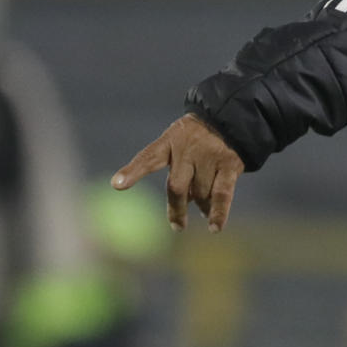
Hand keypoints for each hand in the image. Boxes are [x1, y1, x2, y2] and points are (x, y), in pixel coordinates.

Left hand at [112, 114, 244, 231]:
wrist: (230, 119)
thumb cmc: (199, 139)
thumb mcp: (181, 146)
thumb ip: (178, 172)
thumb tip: (184, 205)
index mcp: (170, 141)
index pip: (148, 157)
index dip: (133, 171)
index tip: (117, 184)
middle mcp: (188, 148)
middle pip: (176, 186)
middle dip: (176, 209)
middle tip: (178, 225)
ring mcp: (209, 156)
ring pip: (200, 193)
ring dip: (201, 206)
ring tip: (204, 211)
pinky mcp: (229, 164)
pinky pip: (221, 194)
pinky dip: (218, 214)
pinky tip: (214, 227)